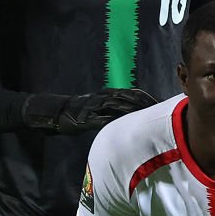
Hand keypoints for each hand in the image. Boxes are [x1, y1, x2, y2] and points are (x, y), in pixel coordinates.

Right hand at [26, 88, 157, 134]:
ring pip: (113, 105)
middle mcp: (101, 98)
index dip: (144, 97)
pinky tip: (119, 122)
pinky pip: (98, 118)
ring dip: (128, 109)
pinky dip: (109, 119)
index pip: (130, 93)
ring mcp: (93, 107)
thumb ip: (115, 108)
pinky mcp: (84, 118)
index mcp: (106, 94)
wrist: (56, 112)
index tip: (158, 101)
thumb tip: (133, 113)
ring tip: (142, 114)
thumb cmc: (81, 112)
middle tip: (156, 108)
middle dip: (141, 103)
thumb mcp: (100, 107)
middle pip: (125, 97)